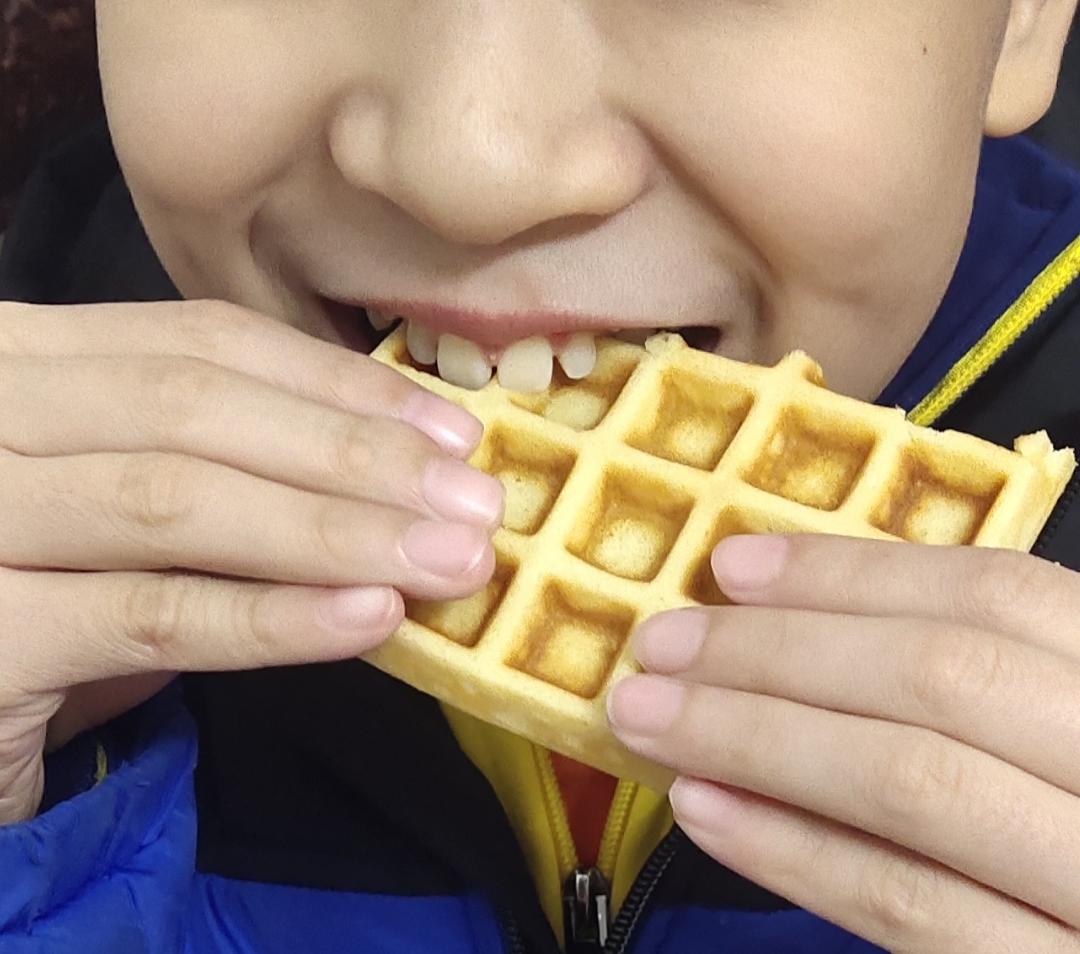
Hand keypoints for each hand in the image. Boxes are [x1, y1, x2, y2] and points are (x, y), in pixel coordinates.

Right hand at [0, 299, 502, 823]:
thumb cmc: (47, 597)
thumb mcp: (131, 511)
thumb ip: (234, 475)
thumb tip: (404, 475)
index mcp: (25, 360)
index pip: (204, 344)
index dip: (340, 386)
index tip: (451, 433)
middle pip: (195, 409)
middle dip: (355, 455)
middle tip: (475, 505)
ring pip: (179, 502)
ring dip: (337, 531)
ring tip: (449, 560)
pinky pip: (155, 615)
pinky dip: (273, 616)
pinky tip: (368, 617)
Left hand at [608, 535, 1079, 951]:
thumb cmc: (1074, 814)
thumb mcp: (1062, 729)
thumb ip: (982, 685)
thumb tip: (797, 630)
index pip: (997, 596)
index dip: (854, 574)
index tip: (731, 567)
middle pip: (939, 677)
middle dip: (775, 651)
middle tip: (658, 643)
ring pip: (911, 782)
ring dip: (753, 738)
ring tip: (648, 718)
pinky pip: (906, 907)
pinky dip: (791, 851)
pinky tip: (704, 810)